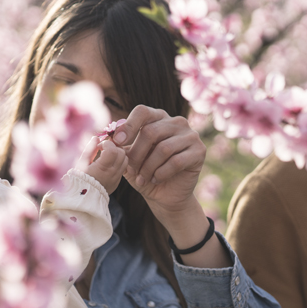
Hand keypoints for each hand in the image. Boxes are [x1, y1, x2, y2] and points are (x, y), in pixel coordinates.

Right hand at [81, 137, 127, 194]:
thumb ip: (89, 149)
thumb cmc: (78, 180)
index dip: (106, 143)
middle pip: (122, 153)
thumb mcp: (81, 163)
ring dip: (117, 154)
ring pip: (125, 160)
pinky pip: (123, 168)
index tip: (99, 146)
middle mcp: (112, 174)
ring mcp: (116, 179)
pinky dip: (118, 162)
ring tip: (107, 156)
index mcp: (102, 169)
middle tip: (104, 149)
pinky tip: (107, 163)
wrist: (81, 199)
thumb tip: (96, 137)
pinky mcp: (117, 182)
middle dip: (113, 147)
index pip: (113, 149)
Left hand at [112, 105, 204, 219]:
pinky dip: (161, 173)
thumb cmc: (145, 173)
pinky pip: (176, 161)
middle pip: (150, 132)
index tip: (117, 142)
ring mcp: (191, 135)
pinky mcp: (199, 151)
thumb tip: (107, 139)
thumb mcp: (128, 159)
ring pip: (163, 148)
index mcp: (158, 118)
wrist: (165, 196)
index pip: (142, 111)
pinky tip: (156, 180)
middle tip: (131, 170)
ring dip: (148, 167)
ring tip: (142, 179)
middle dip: (136, 154)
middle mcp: (176, 122)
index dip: (128, 126)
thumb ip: (120, 147)